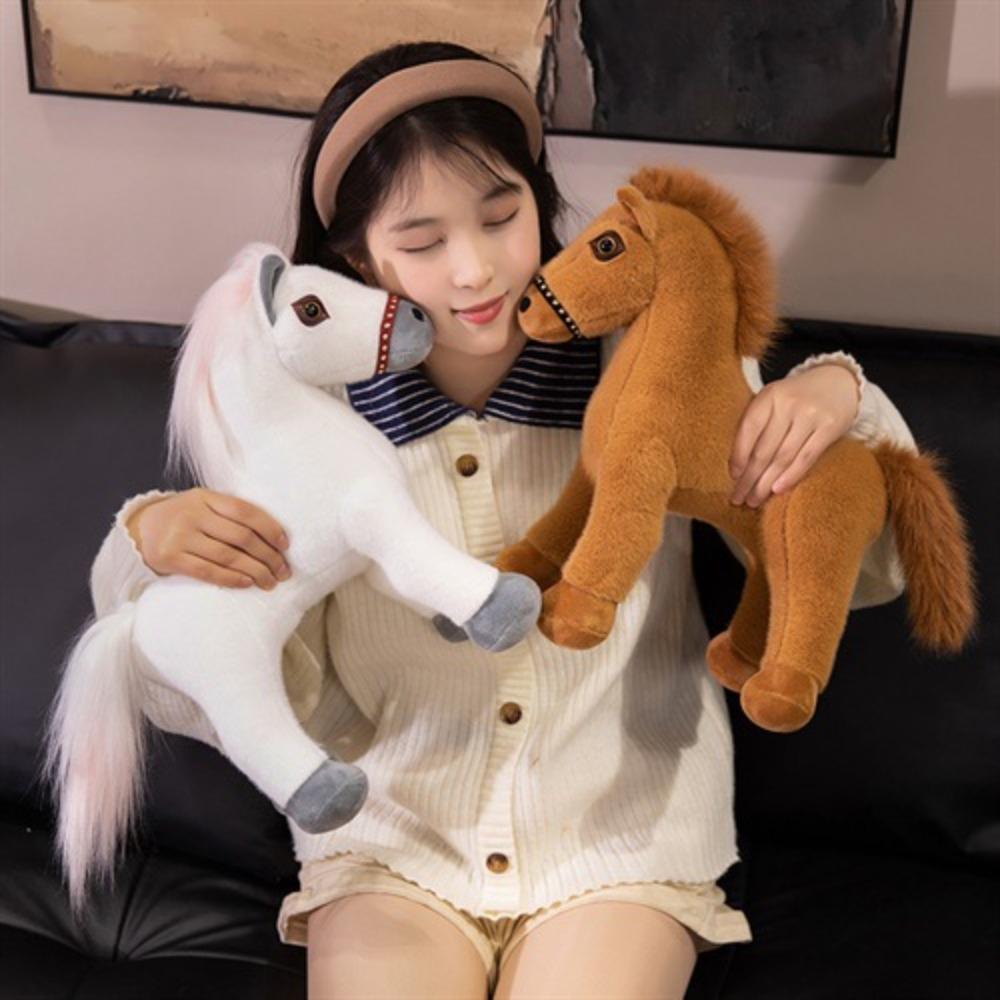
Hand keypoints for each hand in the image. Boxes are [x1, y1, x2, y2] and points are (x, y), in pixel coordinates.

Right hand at [127, 487, 290, 588]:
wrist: (139, 529)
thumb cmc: (183, 517)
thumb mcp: (202, 504)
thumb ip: (229, 513)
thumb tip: (273, 536)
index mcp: (205, 497)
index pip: (245, 511)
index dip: (270, 528)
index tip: (285, 545)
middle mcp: (193, 515)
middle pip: (241, 537)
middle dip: (268, 556)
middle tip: (283, 571)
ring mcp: (180, 536)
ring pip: (228, 557)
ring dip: (255, 571)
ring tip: (270, 581)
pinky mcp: (171, 558)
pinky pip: (208, 572)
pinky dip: (232, 579)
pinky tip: (247, 583)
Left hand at [728, 363, 859, 506]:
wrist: (838, 382)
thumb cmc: (796, 398)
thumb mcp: (773, 400)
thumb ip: (757, 424)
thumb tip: (737, 467)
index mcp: (769, 396)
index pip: (748, 430)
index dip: (738, 456)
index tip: (733, 477)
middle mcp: (788, 404)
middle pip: (764, 449)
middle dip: (749, 478)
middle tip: (738, 498)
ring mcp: (810, 415)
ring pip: (783, 457)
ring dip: (766, 483)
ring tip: (754, 500)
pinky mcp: (829, 427)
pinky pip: (806, 458)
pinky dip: (790, 476)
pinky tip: (777, 490)